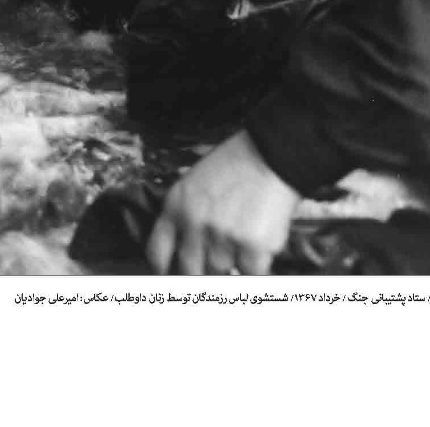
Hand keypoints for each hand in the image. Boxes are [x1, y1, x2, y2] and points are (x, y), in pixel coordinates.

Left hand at [146, 129, 301, 275]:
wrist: (271, 154)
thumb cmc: (235, 165)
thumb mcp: (194, 183)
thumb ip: (185, 214)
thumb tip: (187, 247)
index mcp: (176, 206)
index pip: (157, 251)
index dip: (164, 268)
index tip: (171, 275)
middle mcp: (195, 223)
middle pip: (190, 270)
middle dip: (201, 272)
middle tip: (214, 267)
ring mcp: (223, 236)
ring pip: (221, 272)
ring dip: (231, 265)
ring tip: (241, 246)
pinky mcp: (253, 245)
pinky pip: (250, 273)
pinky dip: (256, 268)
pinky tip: (259, 251)